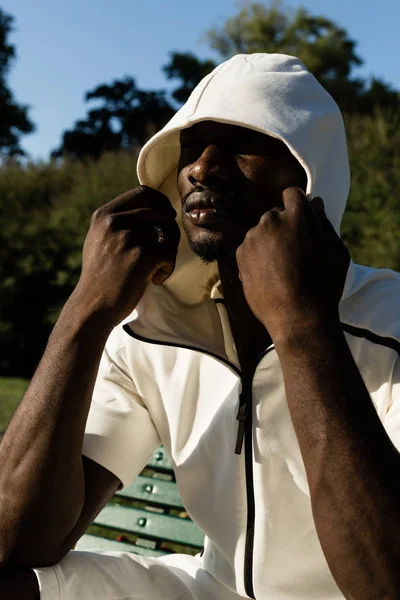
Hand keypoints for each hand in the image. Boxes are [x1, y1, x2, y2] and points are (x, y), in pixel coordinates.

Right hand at [73, 186, 179, 326]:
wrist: (92, 307)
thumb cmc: (101, 277)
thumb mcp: (100, 241)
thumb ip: (119, 222)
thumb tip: (155, 206)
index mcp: (104, 215)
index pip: (143, 192)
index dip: (162, 202)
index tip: (167, 217)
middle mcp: (114, 223)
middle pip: (161, 212)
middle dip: (170, 231)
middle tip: (164, 251)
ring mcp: (127, 239)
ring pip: (168, 233)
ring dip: (169, 253)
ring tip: (158, 269)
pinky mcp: (142, 257)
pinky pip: (170, 253)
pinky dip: (168, 268)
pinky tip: (156, 280)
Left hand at [235, 187, 349, 340]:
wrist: (297, 318)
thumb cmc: (324, 284)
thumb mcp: (335, 250)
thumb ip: (323, 222)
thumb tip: (313, 203)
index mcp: (296, 216)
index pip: (292, 194)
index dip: (298, 205)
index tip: (302, 220)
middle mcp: (270, 222)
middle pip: (275, 214)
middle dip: (284, 226)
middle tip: (296, 252)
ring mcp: (252, 239)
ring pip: (261, 232)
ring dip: (270, 242)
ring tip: (283, 268)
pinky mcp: (240, 256)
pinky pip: (250, 249)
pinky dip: (258, 257)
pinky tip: (271, 276)